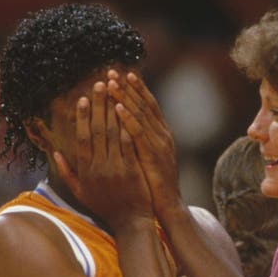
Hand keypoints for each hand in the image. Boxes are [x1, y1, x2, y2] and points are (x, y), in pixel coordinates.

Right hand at [54, 80, 152, 229]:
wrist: (130, 222)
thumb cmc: (105, 206)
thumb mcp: (81, 192)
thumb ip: (67, 172)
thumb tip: (56, 152)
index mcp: (85, 170)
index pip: (82, 138)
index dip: (83, 117)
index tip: (83, 99)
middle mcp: (99, 167)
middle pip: (98, 130)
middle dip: (99, 105)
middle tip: (100, 84)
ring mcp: (116, 168)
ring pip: (114, 134)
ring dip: (113, 110)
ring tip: (115, 91)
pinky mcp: (133, 170)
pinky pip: (130, 144)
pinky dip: (128, 127)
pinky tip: (129, 111)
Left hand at [107, 71, 183, 218]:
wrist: (166, 206)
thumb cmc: (153, 186)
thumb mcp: (147, 159)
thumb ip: (139, 142)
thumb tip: (125, 128)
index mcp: (161, 135)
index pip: (148, 106)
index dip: (135, 89)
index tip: (121, 74)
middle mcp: (162, 135)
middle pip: (144, 104)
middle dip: (128, 87)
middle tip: (112, 71)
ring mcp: (160, 144)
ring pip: (141, 114)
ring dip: (125, 97)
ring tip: (111, 82)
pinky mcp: (153, 155)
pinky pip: (139, 133)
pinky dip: (128, 118)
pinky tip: (118, 106)